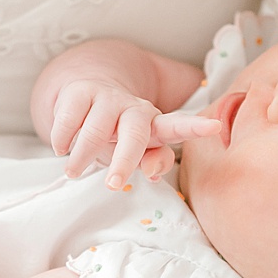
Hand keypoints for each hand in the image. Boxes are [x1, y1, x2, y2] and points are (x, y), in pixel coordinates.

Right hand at [47, 79, 218, 187]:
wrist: (84, 93)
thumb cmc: (117, 132)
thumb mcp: (137, 150)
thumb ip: (153, 161)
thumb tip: (153, 172)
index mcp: (153, 124)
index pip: (175, 128)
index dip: (194, 128)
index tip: (215, 127)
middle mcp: (132, 109)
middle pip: (134, 134)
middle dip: (124, 161)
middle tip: (114, 185)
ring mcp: (106, 98)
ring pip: (95, 129)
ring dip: (82, 156)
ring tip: (73, 171)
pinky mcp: (79, 92)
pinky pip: (69, 119)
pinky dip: (63, 138)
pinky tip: (62, 147)